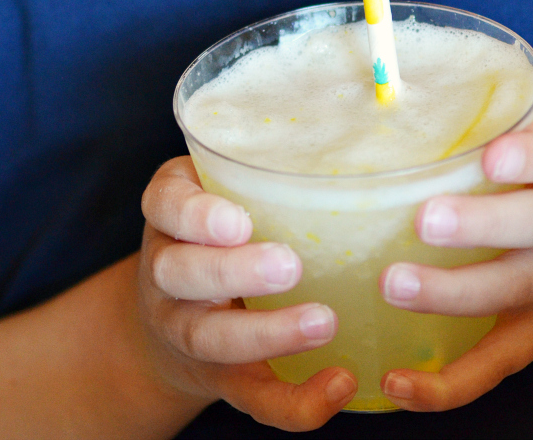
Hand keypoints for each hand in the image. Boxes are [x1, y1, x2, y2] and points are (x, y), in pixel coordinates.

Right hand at [137, 157, 356, 430]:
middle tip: (289, 264)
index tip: (238, 221)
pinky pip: (253, 396)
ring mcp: (190, 330)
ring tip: (324, 322)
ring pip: (212, 340)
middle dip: (232, 272)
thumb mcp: (222, 182)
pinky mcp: (223, 378)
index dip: (196, 216)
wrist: (175, 310)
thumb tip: (366, 131)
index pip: (166, 205)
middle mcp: (169, 272)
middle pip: (181, 274)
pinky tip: (338, 385)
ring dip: (268, 335)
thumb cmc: (221, 226)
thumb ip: (266, 163)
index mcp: (171, 213)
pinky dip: (296, 402)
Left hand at [377, 98, 532, 411]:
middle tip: (426, 220)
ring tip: (396, 285)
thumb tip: (395, 87)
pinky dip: (450, 382)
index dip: (530, 154)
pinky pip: (497, 363)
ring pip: (514, 292)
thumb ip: (491, 111)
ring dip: (454, 295)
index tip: (492, 155)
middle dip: (484, 225)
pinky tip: (401, 382)